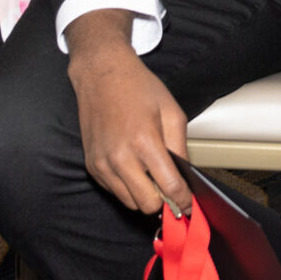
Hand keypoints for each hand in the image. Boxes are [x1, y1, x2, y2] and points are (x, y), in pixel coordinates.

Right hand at [68, 11, 194, 214]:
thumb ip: (180, 148)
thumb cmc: (138, 88)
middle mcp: (120, 157)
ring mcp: (102, 164)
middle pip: (147, 205)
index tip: (188, 204)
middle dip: (163, 200)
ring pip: (129, 203)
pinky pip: (114, 191)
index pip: (168, 188)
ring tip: (151, 175)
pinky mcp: (92, 166)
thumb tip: (186, 178)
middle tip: (170, 188)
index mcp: (144, 142)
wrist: (101, 74)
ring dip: (144, 195)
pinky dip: (127, 187)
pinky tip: (133, 167)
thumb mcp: (171, 111)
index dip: (183, 200)